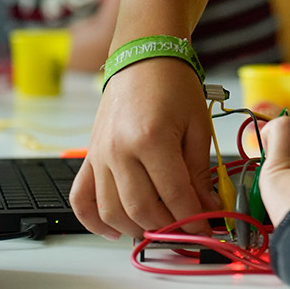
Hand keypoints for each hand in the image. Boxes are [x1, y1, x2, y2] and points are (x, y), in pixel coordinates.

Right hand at [70, 60, 220, 238]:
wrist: (143, 58)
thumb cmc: (173, 85)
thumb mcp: (197, 126)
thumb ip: (200, 171)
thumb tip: (208, 207)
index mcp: (151, 139)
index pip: (174, 195)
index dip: (194, 218)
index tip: (207, 229)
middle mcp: (119, 151)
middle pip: (141, 209)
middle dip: (168, 227)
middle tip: (188, 231)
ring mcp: (100, 156)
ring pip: (112, 211)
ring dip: (138, 228)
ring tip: (160, 228)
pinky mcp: (90, 157)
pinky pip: (81, 199)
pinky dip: (94, 222)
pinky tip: (116, 231)